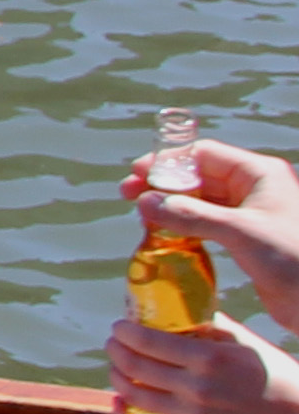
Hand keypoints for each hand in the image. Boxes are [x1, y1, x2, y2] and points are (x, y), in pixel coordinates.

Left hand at [107, 313, 298, 413]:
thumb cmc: (270, 371)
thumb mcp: (244, 340)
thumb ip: (210, 324)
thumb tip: (182, 307)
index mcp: (207, 358)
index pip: (149, 342)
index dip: (125, 332)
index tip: (119, 326)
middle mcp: (196, 386)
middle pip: (135, 367)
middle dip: (116, 351)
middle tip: (114, 343)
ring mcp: (192, 413)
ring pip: (135, 396)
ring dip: (116, 378)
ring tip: (116, 367)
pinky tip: (118, 404)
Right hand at [135, 138, 298, 313]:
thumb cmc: (295, 259)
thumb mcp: (241, 233)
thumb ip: (192, 216)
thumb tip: (146, 202)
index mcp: (260, 174)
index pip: (204, 154)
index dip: (167, 162)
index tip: (137, 176)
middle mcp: (255, 189)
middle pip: (198, 175)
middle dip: (164, 185)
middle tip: (130, 197)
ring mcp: (252, 214)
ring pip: (201, 201)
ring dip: (172, 207)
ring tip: (144, 220)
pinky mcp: (248, 240)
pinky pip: (208, 225)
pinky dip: (185, 228)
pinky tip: (166, 238)